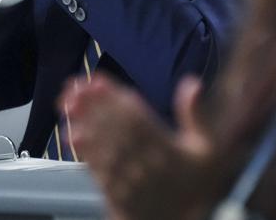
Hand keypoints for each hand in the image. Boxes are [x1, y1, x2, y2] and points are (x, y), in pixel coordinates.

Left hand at [60, 75, 211, 219]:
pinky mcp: (116, 194)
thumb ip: (196, 115)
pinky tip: (72, 135)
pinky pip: (97, 170)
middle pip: (114, 128)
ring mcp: (129, 180)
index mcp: (167, 149)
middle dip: (92, 104)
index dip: (115, 97)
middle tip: (74, 86)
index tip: (98, 80)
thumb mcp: (207, 150)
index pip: (136, 117)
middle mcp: (145, 163)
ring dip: (83, 123)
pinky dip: (84, 151)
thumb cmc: (195, 185)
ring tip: (67, 104)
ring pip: (102, 146)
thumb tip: (192, 82)